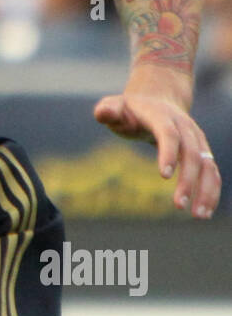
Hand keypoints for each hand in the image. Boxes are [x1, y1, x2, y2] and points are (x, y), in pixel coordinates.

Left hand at [94, 88, 220, 218]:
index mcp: (162, 116)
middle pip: (191, 153)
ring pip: (207, 164)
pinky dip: (212, 191)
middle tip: (179, 205)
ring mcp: (197, 139)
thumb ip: (107, 110)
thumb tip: (103, 113)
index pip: (168, 134)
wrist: (157, 100)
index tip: (164, 176)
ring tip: (199, 215)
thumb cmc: (130, 110)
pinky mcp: (203, 152)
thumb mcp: (114, 107)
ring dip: (206, 190)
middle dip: (188, 180)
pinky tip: (204, 211)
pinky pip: (212, 172)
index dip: (168, 153)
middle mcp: (185, 127)